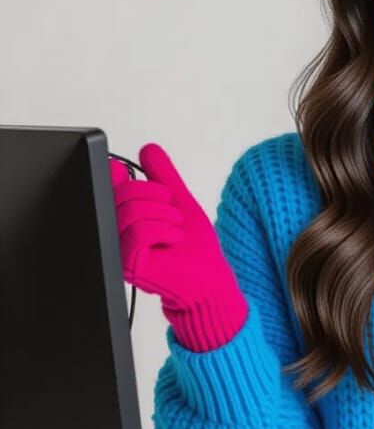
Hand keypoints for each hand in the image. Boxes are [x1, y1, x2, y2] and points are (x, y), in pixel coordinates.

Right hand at [110, 143, 247, 348]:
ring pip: (129, 210)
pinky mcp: (127, 265)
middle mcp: (115, 232)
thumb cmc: (193, 248)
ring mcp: (118, 250)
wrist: (208, 279)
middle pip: (120, 192)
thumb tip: (148, 149)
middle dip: (156, 194)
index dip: (123, 174)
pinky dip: (162, 229)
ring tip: (175, 228)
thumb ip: (163, 175)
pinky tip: (172, 239)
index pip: (109, 183)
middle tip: (173, 214)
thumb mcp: (179, 200)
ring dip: (163, 213)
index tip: (144, 182)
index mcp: (123, 216)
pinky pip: (137, 232)